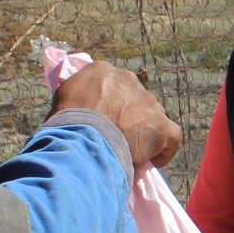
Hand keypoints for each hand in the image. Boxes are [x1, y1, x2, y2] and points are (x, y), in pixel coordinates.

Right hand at [54, 61, 181, 168]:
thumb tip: (79, 107)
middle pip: (133, 99)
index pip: (110, 86)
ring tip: (129, 152)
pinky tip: (151, 161)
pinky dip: (163, 150)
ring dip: (143, 132)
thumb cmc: (63, 125)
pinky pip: (171, 137)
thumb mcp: (62, 102)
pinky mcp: (162, 125)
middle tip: (116, 137)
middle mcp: (127, 79)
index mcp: (101, 70)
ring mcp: (148, 102)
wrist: (81, 141)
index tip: (103, 121)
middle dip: (128, 117)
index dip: (108, 105)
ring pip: (151, 116)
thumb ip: (77, 98)